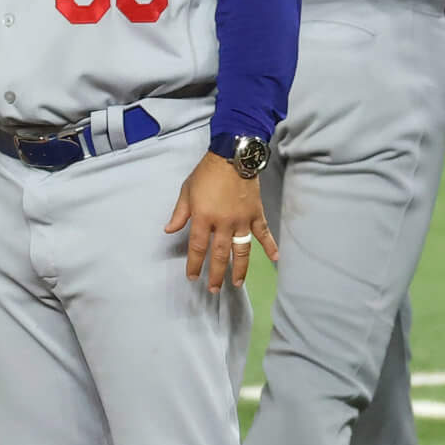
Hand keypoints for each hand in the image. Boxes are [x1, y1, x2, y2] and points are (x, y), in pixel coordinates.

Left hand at [166, 152, 277, 292]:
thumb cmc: (206, 173)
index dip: (194, 264)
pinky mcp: (256, 214)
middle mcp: (223, 223)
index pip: (197, 247)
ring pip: (241, 250)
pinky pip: (263, 233)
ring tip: (237, 283)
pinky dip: (270, 246)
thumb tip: (169, 230)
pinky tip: (275, 259)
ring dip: (239, 268)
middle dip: (215, 274)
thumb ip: (179, 213)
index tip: (193, 277)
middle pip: (219, 254)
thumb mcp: (186, 191)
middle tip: (213, 289)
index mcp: (203, 217)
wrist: (232, 156)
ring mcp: (242, 220)